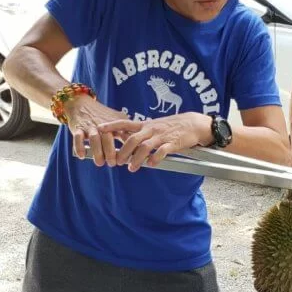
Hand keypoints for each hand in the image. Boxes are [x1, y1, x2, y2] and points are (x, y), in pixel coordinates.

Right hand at [62, 95, 126, 166]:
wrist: (81, 104)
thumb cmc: (101, 116)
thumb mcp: (116, 120)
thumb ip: (125, 133)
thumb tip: (137, 149)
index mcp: (114, 124)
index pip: (122, 135)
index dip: (126, 148)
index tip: (128, 159)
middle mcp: (102, 125)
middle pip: (108, 137)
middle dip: (110, 152)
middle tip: (112, 163)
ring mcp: (90, 126)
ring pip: (94, 138)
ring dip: (97, 151)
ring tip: (100, 162)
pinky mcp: (78, 128)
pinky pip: (78, 137)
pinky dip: (79, 147)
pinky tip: (82, 156)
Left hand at [97, 112, 212, 172]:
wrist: (193, 124)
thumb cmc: (172, 126)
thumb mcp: (154, 126)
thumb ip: (140, 132)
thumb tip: (122, 138)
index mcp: (145, 125)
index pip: (124, 123)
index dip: (111, 126)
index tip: (99, 129)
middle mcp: (151, 129)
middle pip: (132, 139)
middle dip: (122, 151)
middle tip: (116, 162)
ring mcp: (162, 136)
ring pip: (145, 147)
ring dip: (136, 158)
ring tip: (131, 168)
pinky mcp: (172, 143)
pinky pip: (162, 151)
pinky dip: (155, 158)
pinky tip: (151, 164)